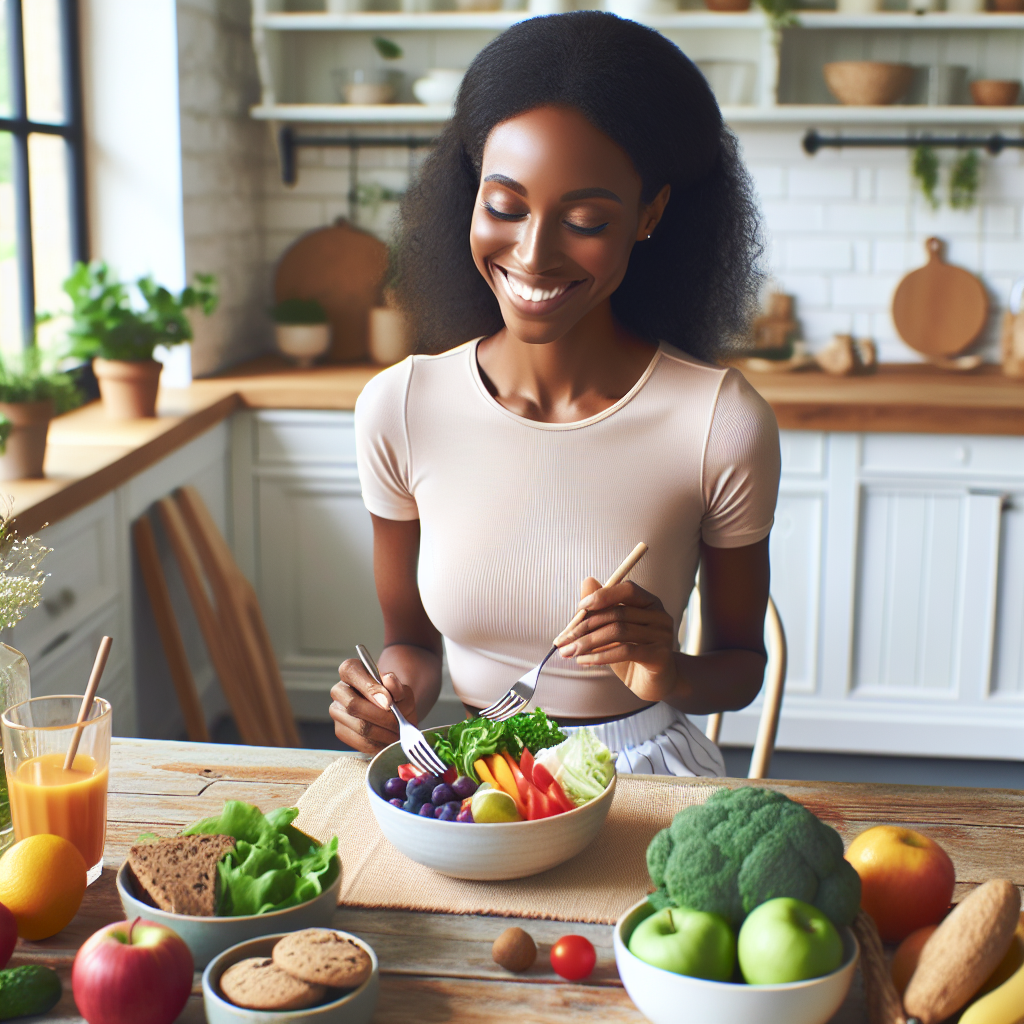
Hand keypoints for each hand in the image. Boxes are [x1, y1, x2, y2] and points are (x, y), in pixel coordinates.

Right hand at [330, 657, 418, 753]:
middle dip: (379, 717)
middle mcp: (340, 690)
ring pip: (358, 725)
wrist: (395, 715)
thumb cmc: (396, 699)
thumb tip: (388, 680)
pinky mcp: (340, 730)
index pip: (350, 671)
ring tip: (397, 733)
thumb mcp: (402, 690)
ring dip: (382, 732)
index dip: (369, 687)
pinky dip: (377, 743)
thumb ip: (396, 686)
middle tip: (397, 723)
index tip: (389, 702)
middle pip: (352, 704)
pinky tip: (388, 740)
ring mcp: (337, 711)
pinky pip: (358, 741)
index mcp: (351, 671)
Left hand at [555, 577, 678, 702]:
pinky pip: (625, 651)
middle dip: (585, 626)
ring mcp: (662, 636)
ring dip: (588, 642)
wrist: (652, 683)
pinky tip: (584, 661)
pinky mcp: (660, 657)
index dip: (602, 596)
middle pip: (618, 613)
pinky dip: (599, 656)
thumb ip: (601, 607)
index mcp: (650, 603)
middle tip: (563, 639)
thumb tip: (587, 581)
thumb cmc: (631, 653)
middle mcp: (660, 616)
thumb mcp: (613, 629)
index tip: (579, 609)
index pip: (627, 589)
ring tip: (569, 652)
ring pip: (618, 631)